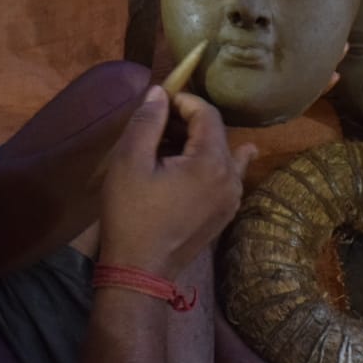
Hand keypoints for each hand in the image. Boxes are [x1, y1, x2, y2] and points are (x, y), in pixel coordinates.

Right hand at [97, 87, 254, 278]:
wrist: (140, 270)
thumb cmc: (131, 215)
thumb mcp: (130, 161)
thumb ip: (147, 121)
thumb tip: (160, 92)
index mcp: (211, 161)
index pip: (207, 113)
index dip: (183, 101)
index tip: (158, 102)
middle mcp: (231, 177)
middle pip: (216, 133)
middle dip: (188, 122)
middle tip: (156, 124)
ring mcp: (232, 198)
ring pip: (223, 154)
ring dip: (199, 142)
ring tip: (171, 143)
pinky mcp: (225, 213)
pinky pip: (227, 176)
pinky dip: (213, 163)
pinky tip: (209, 160)